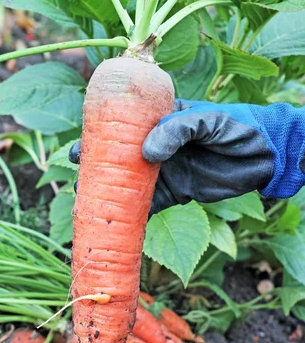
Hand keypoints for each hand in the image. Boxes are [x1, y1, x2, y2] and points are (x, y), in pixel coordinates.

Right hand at [70, 99, 304, 214]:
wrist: (265, 156)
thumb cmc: (237, 127)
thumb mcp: (207, 120)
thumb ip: (177, 130)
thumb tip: (146, 153)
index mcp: (159, 121)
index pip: (121, 127)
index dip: (97, 138)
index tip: (77, 152)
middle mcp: (155, 146)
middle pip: (117, 159)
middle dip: (96, 170)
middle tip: (78, 183)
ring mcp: (163, 171)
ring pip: (127, 184)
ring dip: (108, 195)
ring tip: (88, 205)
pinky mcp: (175, 193)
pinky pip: (148, 205)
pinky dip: (131, 215)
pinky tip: (113, 222)